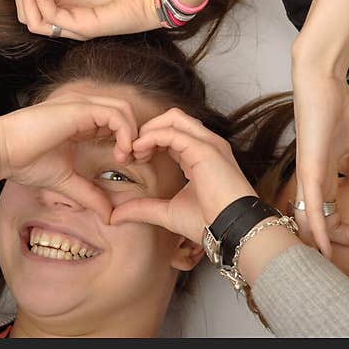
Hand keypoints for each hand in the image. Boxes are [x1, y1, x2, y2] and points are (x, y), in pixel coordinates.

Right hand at [0, 92, 140, 221]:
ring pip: (124, 109)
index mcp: (79, 121)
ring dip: (133, 134)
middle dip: (136, 134)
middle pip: (125, 111)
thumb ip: (89, 195)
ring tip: (126, 157)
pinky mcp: (79, 108)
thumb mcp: (66, 182)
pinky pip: (115, 114)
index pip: (115, 121)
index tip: (127, 163)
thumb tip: (109, 217)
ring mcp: (81, 104)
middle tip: (135, 160)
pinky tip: (119, 153)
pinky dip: (125, 133)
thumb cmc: (25, 162)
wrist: (2, 152)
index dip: (127, 140)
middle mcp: (82, 108)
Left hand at [110, 108, 256, 241]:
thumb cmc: (208, 222)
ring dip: (149, 130)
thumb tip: (116, 215)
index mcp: (200, 155)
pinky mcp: (206, 149)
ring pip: (173, 118)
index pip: (171, 134)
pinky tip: (140, 151)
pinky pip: (173, 132)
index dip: (148, 141)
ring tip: (134, 150)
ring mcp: (208, 143)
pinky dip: (152, 137)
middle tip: (129, 152)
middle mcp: (206, 144)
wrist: (232, 231)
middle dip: (147, 130)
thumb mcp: (167, 213)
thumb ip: (143, 208)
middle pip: (172, 119)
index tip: (131, 159)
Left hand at [290, 67, 348, 257]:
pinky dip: (315, 228)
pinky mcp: (308, 170)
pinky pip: (309, 205)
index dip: (345, 230)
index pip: (329, 214)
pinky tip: (319, 248)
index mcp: (324, 175)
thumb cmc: (340, 105)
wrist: (323, 83)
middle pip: (320, 224)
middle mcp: (313, 181)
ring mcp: (308, 177)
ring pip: (310, 222)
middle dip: (338, 243)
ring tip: (336, 264)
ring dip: (326, 243)